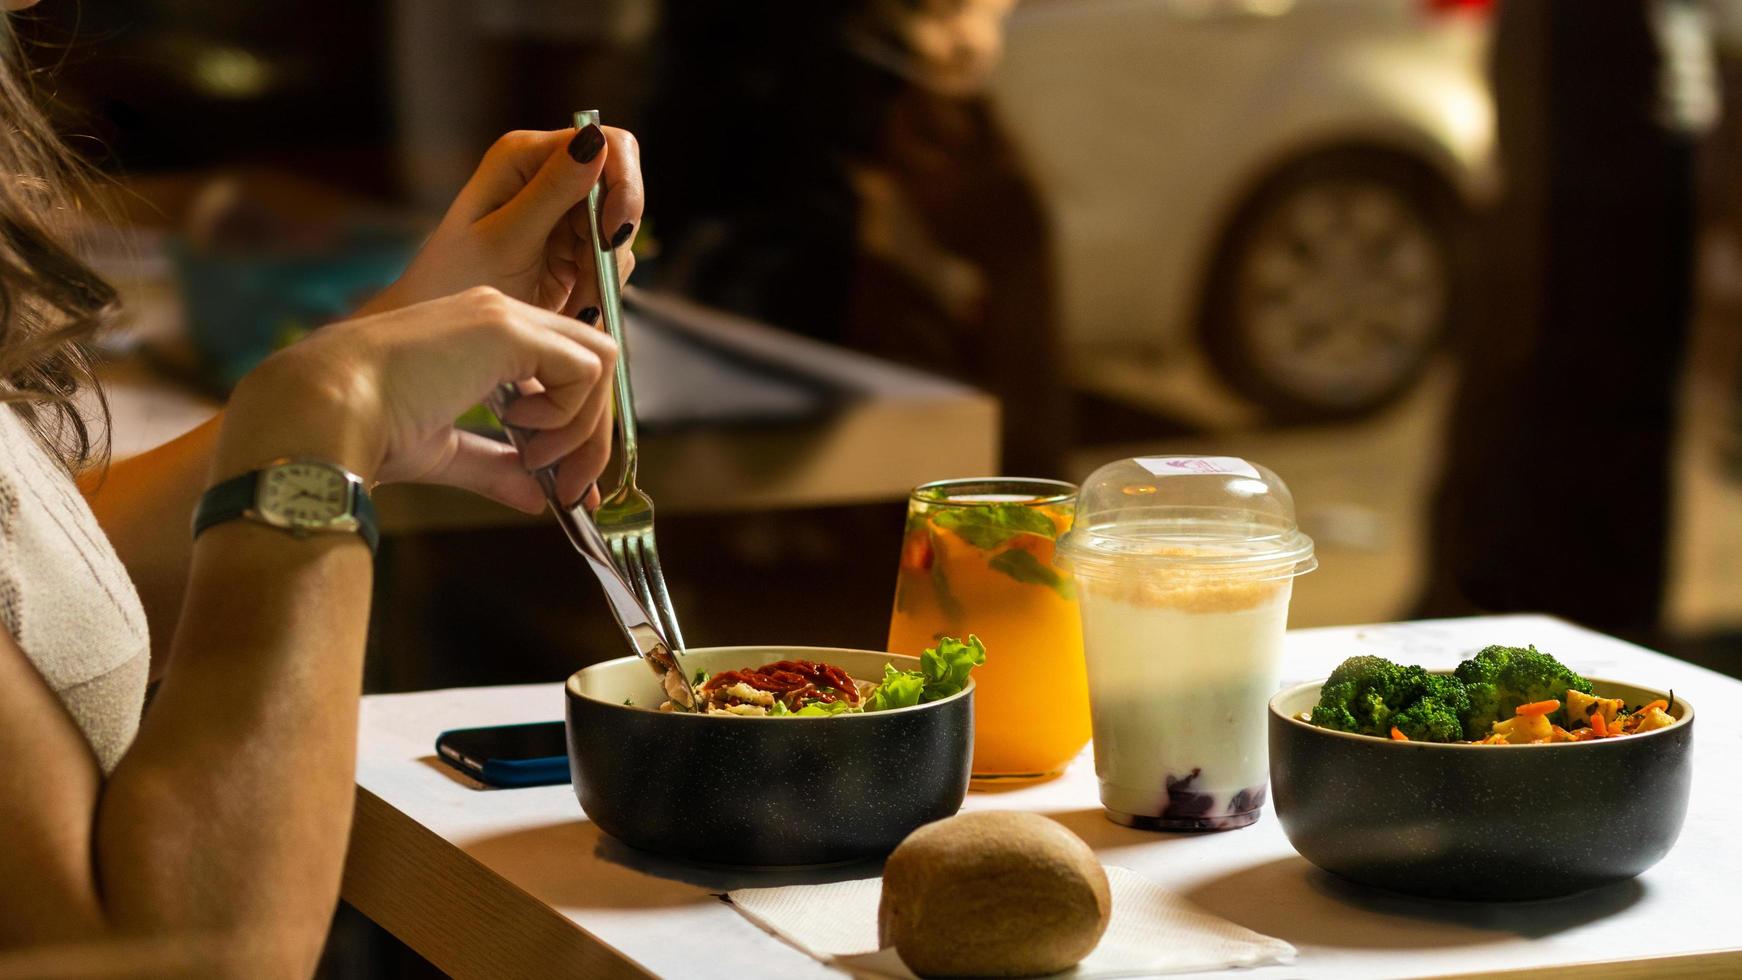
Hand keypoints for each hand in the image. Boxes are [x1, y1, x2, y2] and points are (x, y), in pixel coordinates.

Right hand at [219, 287, 616, 512]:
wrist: (322, 411)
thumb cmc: (363, 427)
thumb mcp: (443, 451)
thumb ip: (497, 467)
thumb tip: (537, 498)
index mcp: (480, 335)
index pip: (561, 367)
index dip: (576, 425)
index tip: (564, 483)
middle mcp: (498, 314)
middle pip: (590, 364)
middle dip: (591, 434)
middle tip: (569, 489)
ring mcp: (504, 315)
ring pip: (598, 363)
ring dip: (580, 428)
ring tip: (532, 461)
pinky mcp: (508, 329)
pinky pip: (585, 370)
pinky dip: (569, 415)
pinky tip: (521, 435)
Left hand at [366, 125, 643, 317]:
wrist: (447, 333)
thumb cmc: (456, 282)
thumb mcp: (506, 238)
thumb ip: (553, 190)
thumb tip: (595, 140)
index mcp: (525, 156)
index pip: (607, 143)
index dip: (623, 186)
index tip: (613, 235)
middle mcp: (547, 174)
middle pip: (620, 191)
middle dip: (611, 240)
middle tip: (586, 282)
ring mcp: (561, 210)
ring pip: (619, 231)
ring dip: (604, 271)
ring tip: (572, 301)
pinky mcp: (571, 245)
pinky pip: (610, 259)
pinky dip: (600, 284)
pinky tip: (573, 303)